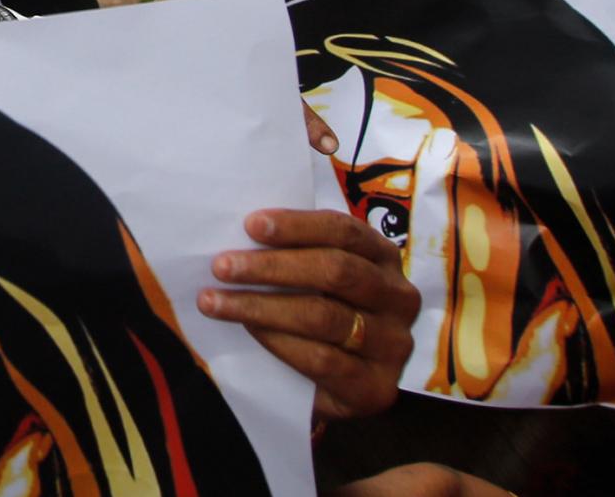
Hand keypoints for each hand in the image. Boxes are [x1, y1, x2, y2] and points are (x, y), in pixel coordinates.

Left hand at [201, 209, 419, 420]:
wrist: (333, 388)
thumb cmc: (318, 316)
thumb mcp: (317, 280)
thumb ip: (295, 256)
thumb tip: (239, 235)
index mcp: (384, 258)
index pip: (344, 231)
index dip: (297, 226)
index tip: (250, 225)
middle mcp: (399, 298)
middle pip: (336, 271)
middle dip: (272, 266)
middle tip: (222, 266)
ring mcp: (394, 345)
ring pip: (324, 316)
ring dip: (262, 306)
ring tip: (216, 301)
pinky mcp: (377, 387)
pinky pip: (322, 360)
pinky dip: (279, 342)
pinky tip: (248, 331)